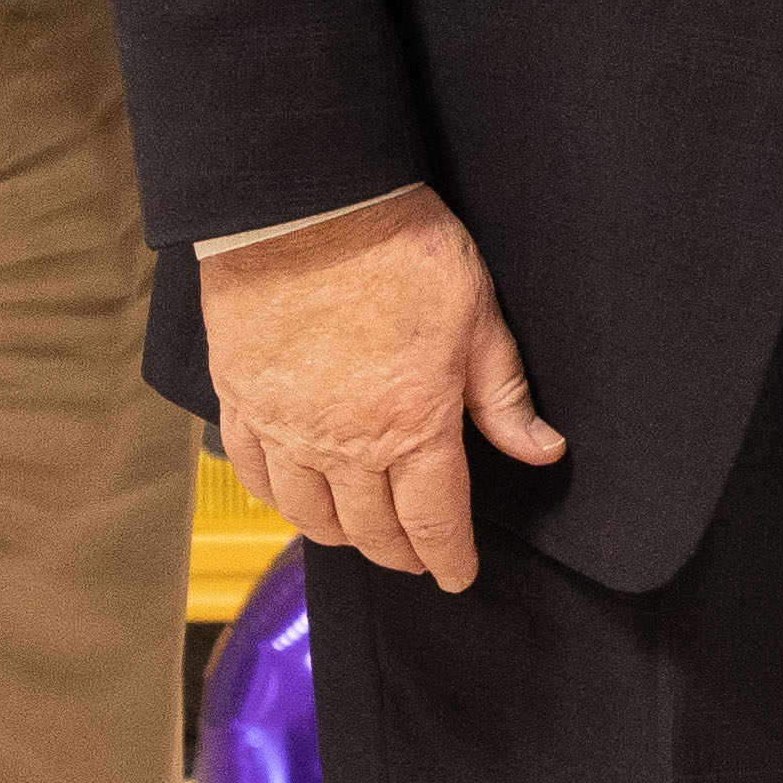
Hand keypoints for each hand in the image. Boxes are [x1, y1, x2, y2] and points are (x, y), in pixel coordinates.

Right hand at [200, 188, 562, 588]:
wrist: (306, 208)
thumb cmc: (401, 253)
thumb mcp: (479, 317)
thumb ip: (504, 395)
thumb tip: (540, 450)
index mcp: (413, 426)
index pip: (433, 520)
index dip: (448, 557)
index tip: (456, 575)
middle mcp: (344, 444)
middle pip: (372, 528)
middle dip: (400, 552)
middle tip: (416, 556)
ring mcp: (285, 429)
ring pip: (310, 513)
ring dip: (342, 535)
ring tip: (363, 536)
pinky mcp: (241, 402)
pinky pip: (255, 475)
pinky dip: (281, 499)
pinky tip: (296, 499)